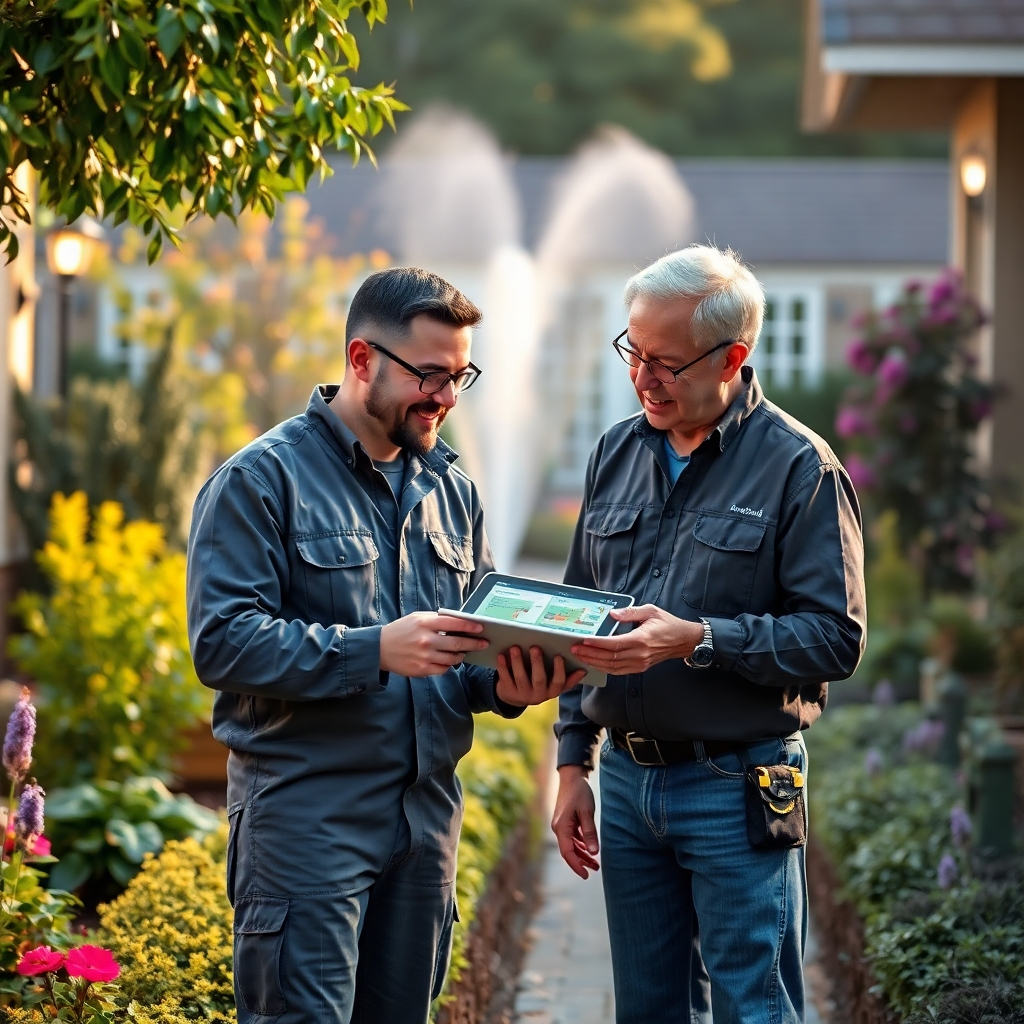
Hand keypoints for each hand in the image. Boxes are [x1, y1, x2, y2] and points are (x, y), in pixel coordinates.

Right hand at [380, 613, 488, 676]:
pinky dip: (448, 665)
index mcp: (425, 623)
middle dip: (474, 643)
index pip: (453, 623)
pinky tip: (448, 661)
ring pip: (453, 659)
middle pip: (457, 643)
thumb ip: (436, 620)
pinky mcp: (422, 670)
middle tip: (484, 643)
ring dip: (461, 656)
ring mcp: (424, 656)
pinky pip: (443, 669)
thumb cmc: (401, 630)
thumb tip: (459, 622)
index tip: (481, 628)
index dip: (470, 626)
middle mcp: (426, 640)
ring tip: (464, 653)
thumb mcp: (417, 618)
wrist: (380, 649)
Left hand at [495, 645, 587, 706]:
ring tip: (515, 647)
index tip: (558, 656)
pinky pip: (505, 678)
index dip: (559, 670)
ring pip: (520, 678)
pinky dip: (503, 666)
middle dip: (537, 663)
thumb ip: (567, 678)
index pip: (558, 682)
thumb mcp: (553, 685)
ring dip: (518, 662)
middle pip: (539, 679)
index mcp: (551, 692)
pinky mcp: (507, 692)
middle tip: (535, 647)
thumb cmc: (539, 685)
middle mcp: (538, 695)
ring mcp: (522, 694)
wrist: (514, 698)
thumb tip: (583, 670)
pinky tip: (501, 655)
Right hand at [551, 765, 598, 878]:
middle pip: (569, 851)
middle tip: (596, 870)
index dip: (576, 866)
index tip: (586, 875)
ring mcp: (561, 825)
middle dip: (581, 862)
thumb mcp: (587, 812)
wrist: (572, 776)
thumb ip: (590, 833)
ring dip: (582, 854)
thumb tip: (593, 853)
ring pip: (571, 845)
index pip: (567, 852)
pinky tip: (589, 849)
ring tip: (596, 863)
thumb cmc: (579, 792)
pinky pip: (572, 838)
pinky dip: (580, 845)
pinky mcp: (565, 821)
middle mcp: (558, 828)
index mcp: (561, 827)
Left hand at [569, 604, 703, 674]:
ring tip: (580, 657)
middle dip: (590, 654)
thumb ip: (630, 612)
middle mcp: (640, 654)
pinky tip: (595, 663)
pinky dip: (605, 668)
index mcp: (641, 639)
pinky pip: (619, 671)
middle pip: (610, 658)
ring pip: (612, 667)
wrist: (683, 640)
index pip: (614, 644)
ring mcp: (640, 663)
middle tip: (574, 650)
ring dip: (595, 662)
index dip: (597, 644)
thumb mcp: (650, 611)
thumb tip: (612, 614)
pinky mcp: (640, 668)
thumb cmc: (667, 623)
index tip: (583, 641)